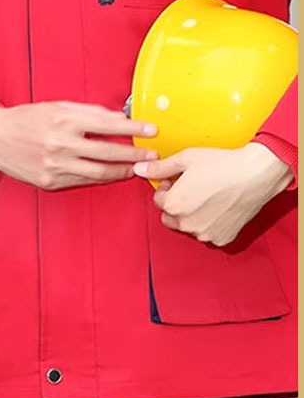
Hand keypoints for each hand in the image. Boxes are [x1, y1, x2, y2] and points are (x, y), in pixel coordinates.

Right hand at [0, 102, 157, 189]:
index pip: (107, 124)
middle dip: (135, 153)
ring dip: (123, 170)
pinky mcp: (50, 181)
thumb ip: (87, 112)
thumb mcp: (56, 107)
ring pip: (100, 172)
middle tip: (151, 154)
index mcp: (62, 120)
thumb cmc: (25, 119)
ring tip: (136, 167)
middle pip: (108, 152)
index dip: (133, 127)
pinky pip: (83, 181)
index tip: (150, 129)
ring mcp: (55, 165)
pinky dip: (102, 179)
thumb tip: (117, 118)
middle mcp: (59, 143)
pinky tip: (112, 174)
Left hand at [134, 143, 293, 245]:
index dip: (166, 188)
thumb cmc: (223, 164)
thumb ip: (160, 167)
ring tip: (206, 196)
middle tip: (190, 188)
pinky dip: (209, 223)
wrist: (257, 174)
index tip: (176, 181)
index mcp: (174, 205)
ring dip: (191, 215)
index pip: (158, 201)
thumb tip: (139, 169)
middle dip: (175, 204)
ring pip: (188, 226)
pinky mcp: (222, 238)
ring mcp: (205, 234)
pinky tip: (218, 207)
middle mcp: (187, 224)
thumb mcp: (186, 158)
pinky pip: (208, 233)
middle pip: (170, 217)